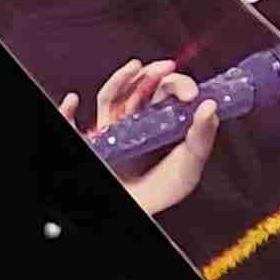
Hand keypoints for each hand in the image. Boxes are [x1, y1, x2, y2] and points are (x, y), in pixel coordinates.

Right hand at [62, 61, 218, 216]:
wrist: (139, 212)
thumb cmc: (161, 192)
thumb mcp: (189, 166)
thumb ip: (202, 138)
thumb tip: (211, 106)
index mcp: (160, 122)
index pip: (168, 93)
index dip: (179, 85)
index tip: (191, 93)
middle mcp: (135, 121)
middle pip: (140, 87)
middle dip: (154, 74)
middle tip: (168, 68)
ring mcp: (111, 129)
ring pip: (111, 96)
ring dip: (121, 79)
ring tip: (134, 68)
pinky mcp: (91, 142)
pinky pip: (72, 124)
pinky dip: (68, 111)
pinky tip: (74, 101)